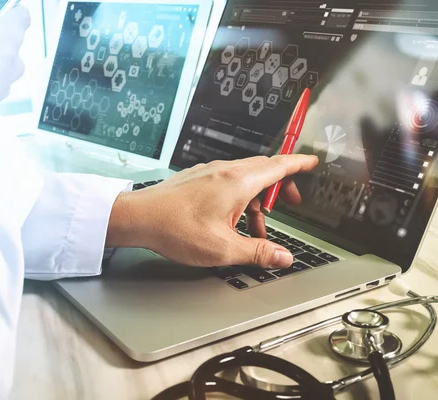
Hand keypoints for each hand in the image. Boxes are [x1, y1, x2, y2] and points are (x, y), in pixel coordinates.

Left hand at [107, 155, 317, 268]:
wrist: (139, 218)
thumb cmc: (176, 228)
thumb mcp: (223, 248)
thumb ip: (258, 252)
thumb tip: (283, 257)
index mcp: (238, 182)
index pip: (279, 166)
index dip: (299, 165)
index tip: (312, 163)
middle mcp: (225, 171)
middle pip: (264, 171)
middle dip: (280, 188)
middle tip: (290, 204)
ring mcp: (209, 173)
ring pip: (244, 179)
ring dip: (256, 201)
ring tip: (254, 231)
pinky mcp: (196, 179)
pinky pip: (227, 183)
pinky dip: (237, 198)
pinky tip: (229, 222)